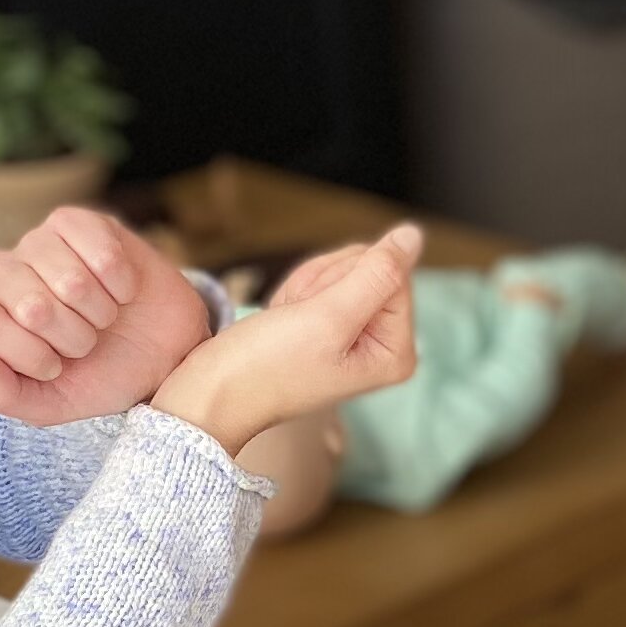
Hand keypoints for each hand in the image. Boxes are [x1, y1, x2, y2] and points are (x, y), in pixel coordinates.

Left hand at [0, 206, 213, 426]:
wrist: (159, 353)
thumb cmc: (97, 375)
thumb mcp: (48, 404)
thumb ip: (1, 394)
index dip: (27, 354)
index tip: (53, 365)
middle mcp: (0, 273)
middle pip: (30, 307)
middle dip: (71, 338)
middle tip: (83, 342)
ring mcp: (37, 243)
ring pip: (71, 282)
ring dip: (99, 312)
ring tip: (102, 317)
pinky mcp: (77, 223)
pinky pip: (103, 255)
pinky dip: (121, 284)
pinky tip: (119, 291)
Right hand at [150, 225, 425, 456]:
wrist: (213, 391)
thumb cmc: (268, 366)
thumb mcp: (330, 316)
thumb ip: (377, 274)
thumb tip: (412, 236)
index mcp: (396, 352)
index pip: (394, 273)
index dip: (347, 278)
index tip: (316, 314)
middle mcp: (381, 345)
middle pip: (368, 268)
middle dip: (324, 283)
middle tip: (297, 319)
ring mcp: (353, 335)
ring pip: (339, 270)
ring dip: (305, 288)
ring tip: (286, 322)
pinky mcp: (326, 325)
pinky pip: (317, 281)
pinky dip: (293, 294)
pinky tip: (281, 319)